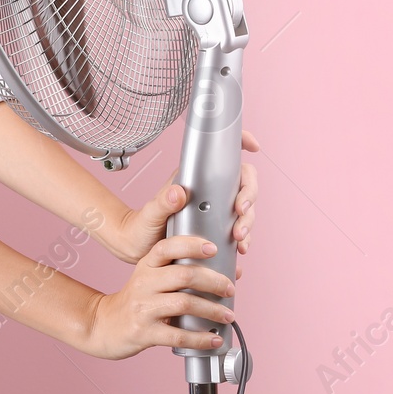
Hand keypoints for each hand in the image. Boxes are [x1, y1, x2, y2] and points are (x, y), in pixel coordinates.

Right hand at [77, 235, 236, 359]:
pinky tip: (213, 339)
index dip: (192, 245)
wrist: (105, 325)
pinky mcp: (144, 332)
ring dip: (212, 310)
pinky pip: (178, 335)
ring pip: (184, 304)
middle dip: (213, 282)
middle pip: (183, 275)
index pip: (168, 247)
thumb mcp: (151, 278)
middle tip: (229, 289)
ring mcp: (143, 308)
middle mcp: (144, 282)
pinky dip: (200, 338)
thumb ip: (181, 272)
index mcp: (147, 265)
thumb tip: (228, 272)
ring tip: (228, 315)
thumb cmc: (137, 301)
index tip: (213, 248)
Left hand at [107, 131, 260, 263]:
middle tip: (241, 213)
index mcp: (194, 178)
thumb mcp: (150, 214)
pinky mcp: (217, 230)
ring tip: (240, 239)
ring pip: (245, 208)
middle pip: (242, 184)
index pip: (221, 156)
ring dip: (249, 221)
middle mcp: (208, 192)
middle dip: (249, 197)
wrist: (139, 248)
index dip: (240, 144)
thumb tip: (178, 192)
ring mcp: (215, 210)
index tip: (253, 147)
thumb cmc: (142, 225)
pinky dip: (245, 239)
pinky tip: (241, 249)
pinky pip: (239, 230)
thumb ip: (162, 203)